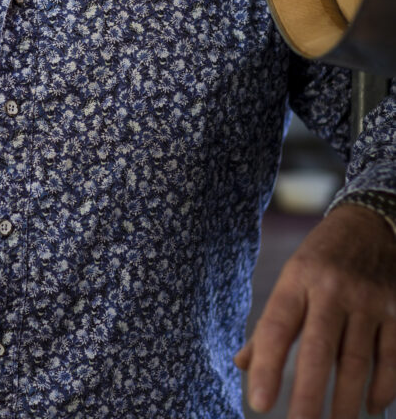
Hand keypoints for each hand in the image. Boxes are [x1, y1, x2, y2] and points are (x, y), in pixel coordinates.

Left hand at [235, 204, 395, 417]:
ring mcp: (368, 301)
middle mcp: (331, 290)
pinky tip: (370, 407)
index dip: (267, 366)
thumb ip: (270, 323)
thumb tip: (243, 365)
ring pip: (356, 362)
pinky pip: (391, 358)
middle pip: (318, 351)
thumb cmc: (321, 258)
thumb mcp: (291, 277)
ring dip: (345, 403)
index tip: (258, 404)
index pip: (276, 327)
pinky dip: (382, 388)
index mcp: (297, 279)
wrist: (369, 224)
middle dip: (307, 396)